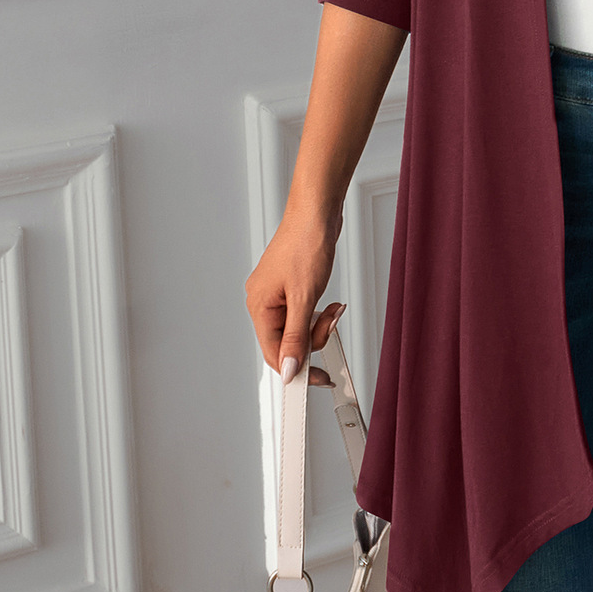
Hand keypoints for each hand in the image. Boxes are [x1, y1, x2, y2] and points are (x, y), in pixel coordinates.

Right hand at [246, 204, 346, 386]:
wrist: (317, 211)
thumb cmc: (306, 242)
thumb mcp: (304, 296)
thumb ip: (295, 337)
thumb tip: (288, 369)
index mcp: (259, 305)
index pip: (274, 353)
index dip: (297, 368)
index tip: (319, 379)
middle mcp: (264, 301)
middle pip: (287, 342)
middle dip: (315, 337)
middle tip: (332, 322)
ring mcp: (277, 294)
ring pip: (298, 328)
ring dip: (320, 324)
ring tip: (333, 308)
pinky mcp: (291, 287)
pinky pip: (304, 313)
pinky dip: (320, 313)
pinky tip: (330, 302)